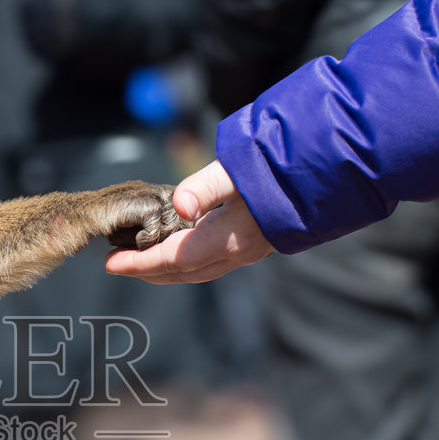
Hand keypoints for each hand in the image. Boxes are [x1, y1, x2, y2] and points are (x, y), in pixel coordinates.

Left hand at [104, 160, 274, 282]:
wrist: (326, 172)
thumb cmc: (280, 165)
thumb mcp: (239, 167)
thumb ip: (206, 185)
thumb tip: (178, 204)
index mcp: (231, 236)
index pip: (176, 259)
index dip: (141, 263)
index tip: (112, 263)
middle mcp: (239, 252)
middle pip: (183, 273)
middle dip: (147, 271)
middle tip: (115, 264)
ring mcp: (249, 253)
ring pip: (197, 272)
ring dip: (165, 271)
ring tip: (136, 262)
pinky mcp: (254, 246)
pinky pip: (210, 265)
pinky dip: (184, 264)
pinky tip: (173, 253)